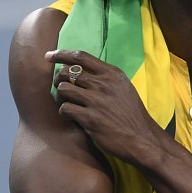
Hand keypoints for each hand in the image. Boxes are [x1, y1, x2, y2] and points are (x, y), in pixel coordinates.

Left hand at [46, 49, 163, 162]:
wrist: (142, 138)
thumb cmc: (132, 114)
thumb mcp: (124, 88)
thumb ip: (106, 78)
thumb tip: (82, 72)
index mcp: (112, 74)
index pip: (81, 56)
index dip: (61, 54)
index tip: (49, 56)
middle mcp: (103, 84)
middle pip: (67, 72)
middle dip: (58, 79)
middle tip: (59, 87)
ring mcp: (96, 101)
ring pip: (63, 89)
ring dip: (60, 97)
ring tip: (66, 103)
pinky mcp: (90, 118)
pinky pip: (65, 108)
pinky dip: (64, 112)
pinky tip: (71, 116)